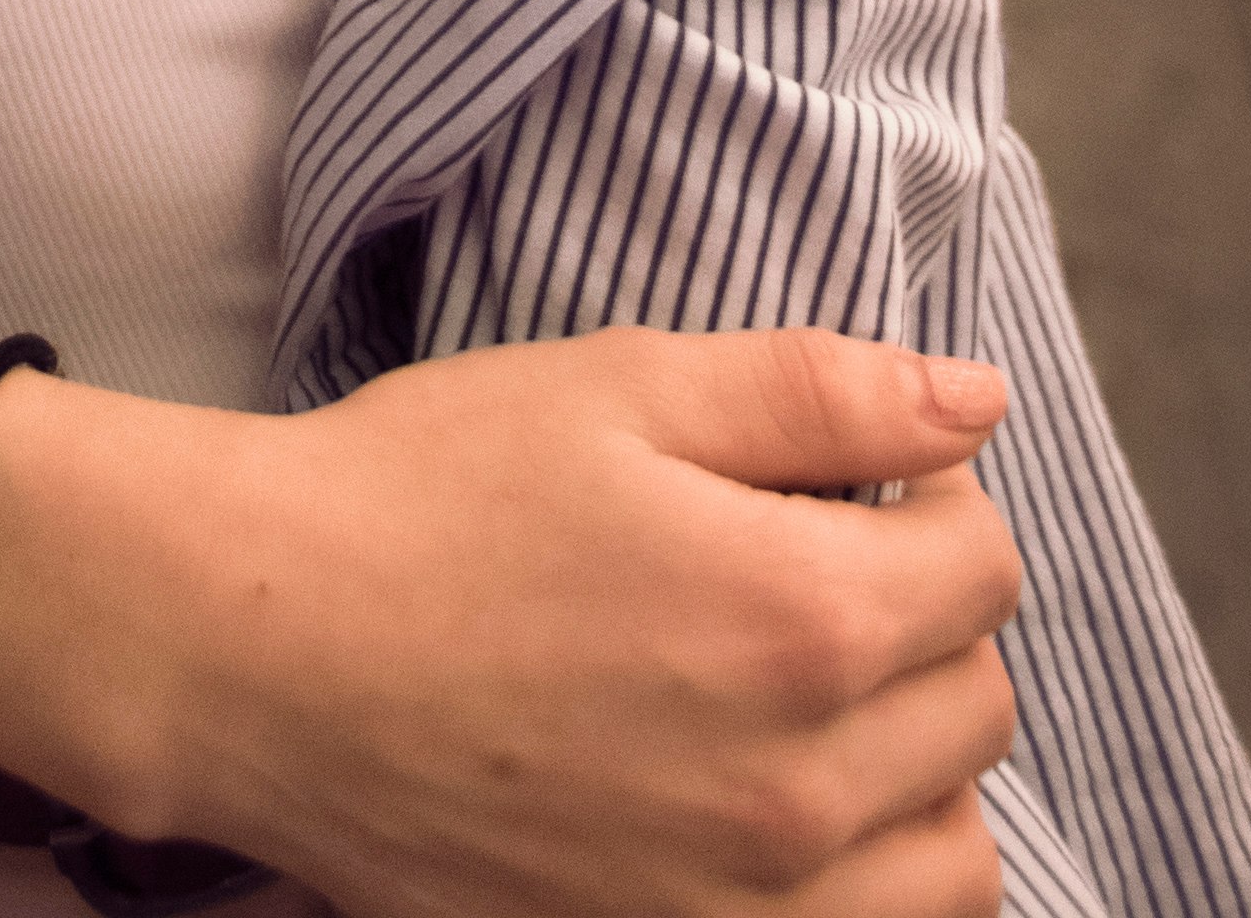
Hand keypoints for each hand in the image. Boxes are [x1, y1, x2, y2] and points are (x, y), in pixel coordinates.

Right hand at [0, 328, 1020, 917]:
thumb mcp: (624, 385)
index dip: (936, 494)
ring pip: (950, 858)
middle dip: (926, 618)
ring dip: (918, 767)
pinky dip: (862, 880)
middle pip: (978, 706)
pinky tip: (779, 800)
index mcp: (799, 619)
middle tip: (818, 565)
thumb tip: (980, 402)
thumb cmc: (429, 496)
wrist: (265, 651)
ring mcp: (739, 907)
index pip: (985, 566)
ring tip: (815, 696)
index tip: (857, 477)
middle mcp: (796, 790)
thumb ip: (822, 390)